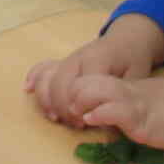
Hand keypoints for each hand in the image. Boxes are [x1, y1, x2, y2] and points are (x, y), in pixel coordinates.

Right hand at [25, 15, 163, 126]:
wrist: (128, 38)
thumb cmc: (133, 60)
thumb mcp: (136, 76)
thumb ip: (120, 95)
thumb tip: (103, 118)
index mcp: (98, 59)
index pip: (79, 86)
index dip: (79, 106)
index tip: (85, 122)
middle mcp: (78, 57)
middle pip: (60, 84)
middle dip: (63, 108)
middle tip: (76, 125)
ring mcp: (68, 59)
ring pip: (48, 78)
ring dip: (48, 100)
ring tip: (56, 118)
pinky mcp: (64, 61)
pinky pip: (44, 67)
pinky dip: (35, 78)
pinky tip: (27, 89)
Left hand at [64, 73, 163, 153]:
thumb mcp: (151, 108)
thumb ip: (131, 112)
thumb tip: (113, 123)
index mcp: (126, 89)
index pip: (90, 81)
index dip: (74, 93)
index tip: (71, 113)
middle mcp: (124, 92)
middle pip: (83, 80)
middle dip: (68, 97)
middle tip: (69, 119)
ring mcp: (132, 103)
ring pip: (93, 89)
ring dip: (79, 103)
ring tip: (78, 118)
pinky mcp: (142, 118)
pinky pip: (114, 109)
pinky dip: (99, 113)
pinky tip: (94, 119)